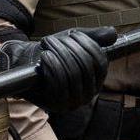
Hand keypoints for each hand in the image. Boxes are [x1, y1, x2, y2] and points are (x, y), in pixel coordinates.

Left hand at [0, 27, 116, 111]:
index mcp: (97, 80)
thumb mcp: (73, 42)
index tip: (73, 34)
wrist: (25, 67)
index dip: (89, 46)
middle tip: (53, 39)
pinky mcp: (56, 105)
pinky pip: (59, 84)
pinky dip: (52, 67)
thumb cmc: (53, 53)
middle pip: (85, 67)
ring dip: (59, 55)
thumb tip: (114, 33)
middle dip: (69, 48)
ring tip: (47, 45)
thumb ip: (94, 37)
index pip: (100, 62)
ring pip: (72, 74)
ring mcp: (74, 102)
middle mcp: (89, 94)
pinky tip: (45, 56)